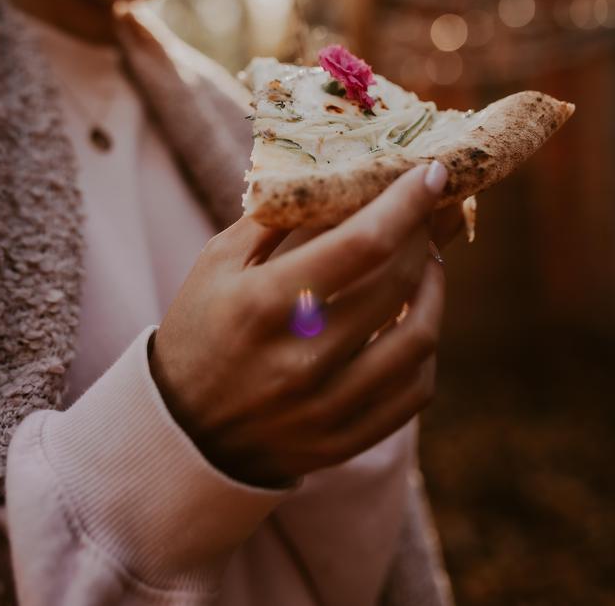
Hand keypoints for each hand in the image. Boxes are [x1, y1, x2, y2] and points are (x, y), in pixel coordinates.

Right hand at [149, 164, 446, 487]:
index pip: (362, 243)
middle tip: (425, 212)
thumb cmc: (199, 329)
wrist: (180, 432)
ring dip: (433, 288)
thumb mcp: (218, 262)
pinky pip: (415, 392)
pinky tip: (413, 319)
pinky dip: (425, 347)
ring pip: (418, 338)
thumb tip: (344, 175)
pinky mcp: (344, 440)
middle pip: (396, 283)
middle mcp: (300, 359)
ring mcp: (326, 407)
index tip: (431, 173)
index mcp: (263, 303)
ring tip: (425, 261)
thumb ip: (278, 217)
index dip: (406, 204)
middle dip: (422, 235)